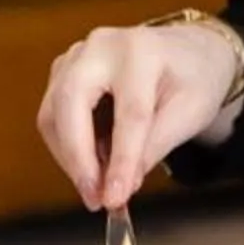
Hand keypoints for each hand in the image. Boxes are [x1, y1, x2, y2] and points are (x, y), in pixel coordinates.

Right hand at [37, 18, 243, 211]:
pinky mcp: (62, 71)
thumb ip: (155, 147)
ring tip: (98, 187)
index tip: (114, 198)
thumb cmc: (191, 78)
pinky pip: (52, 116)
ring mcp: (76, 55)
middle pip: (72, 101)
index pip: (129, 112)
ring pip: (53, 113)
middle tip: (94, 198)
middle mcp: (101, 46)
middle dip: (78, 158)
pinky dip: (67, 147)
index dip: (120, 160)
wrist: (185, 51)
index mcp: (143, 50)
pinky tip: (91, 164)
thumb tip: (121, 185)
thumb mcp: (191, 113)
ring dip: (71, 158)